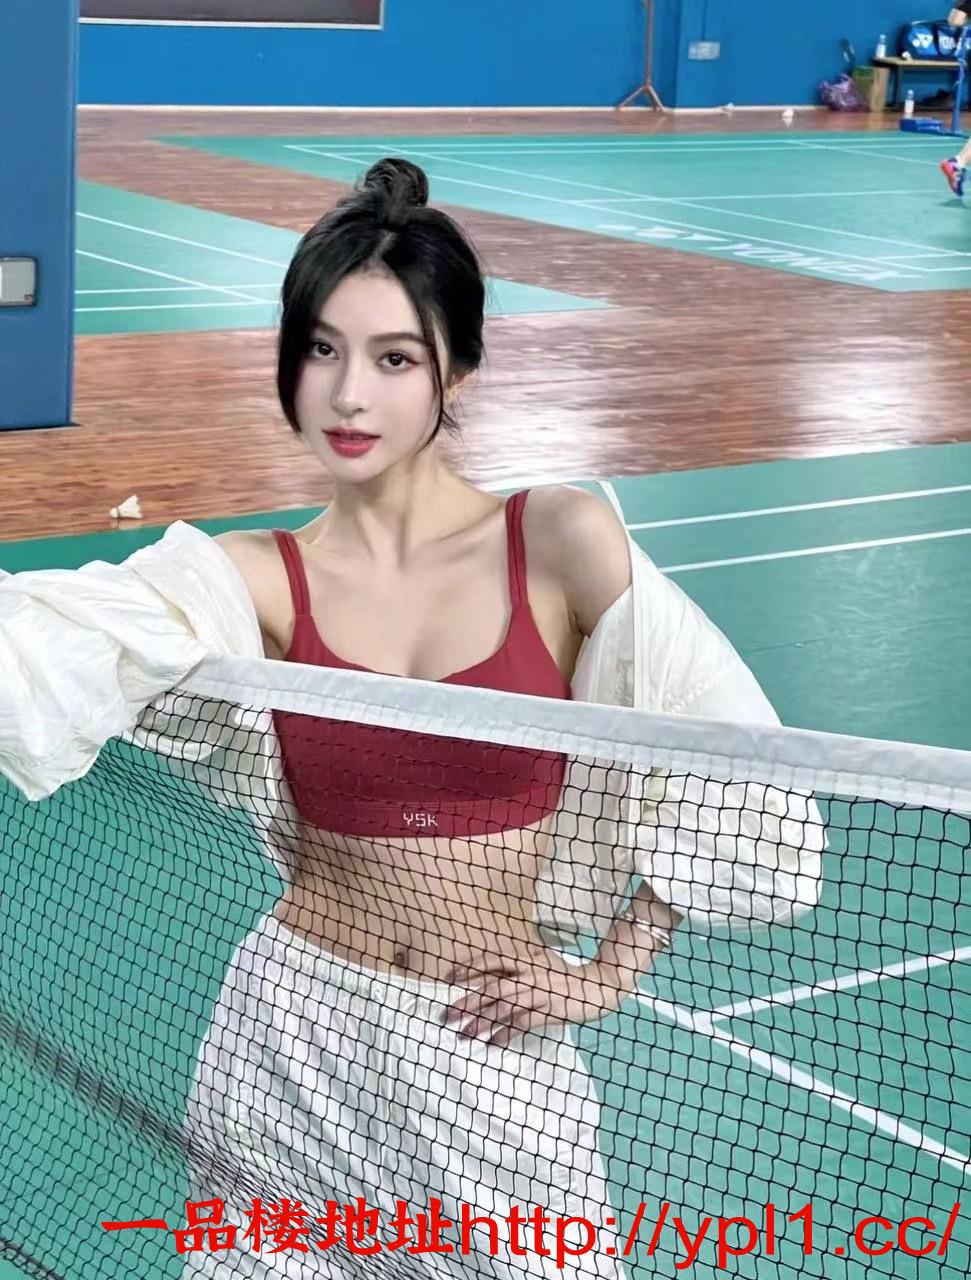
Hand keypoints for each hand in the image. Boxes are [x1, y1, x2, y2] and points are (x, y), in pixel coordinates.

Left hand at [440, 948, 633, 1048]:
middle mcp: (530, 973)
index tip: (449, 978)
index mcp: (526, 959)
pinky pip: (524, 1023)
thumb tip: (486, 983)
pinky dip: (506, 1034)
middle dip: (469, 1001)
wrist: (597, 985)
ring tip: (465, 1035)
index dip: (470, 968)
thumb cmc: (563, 978)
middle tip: (447, 1014)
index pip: (493, 961)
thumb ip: (515, 972)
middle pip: (493, 986)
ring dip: (483, 1021)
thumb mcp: (538, 966)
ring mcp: (541, 991)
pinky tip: (492, 1044)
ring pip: (505, 1006)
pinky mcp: (551, 1010)